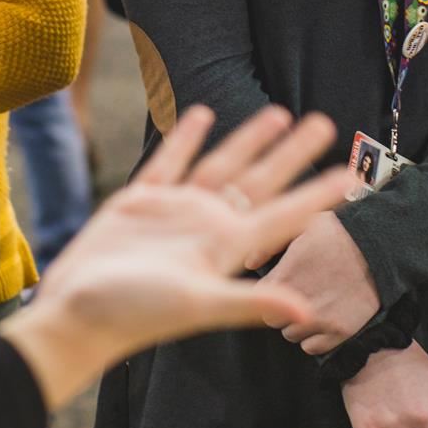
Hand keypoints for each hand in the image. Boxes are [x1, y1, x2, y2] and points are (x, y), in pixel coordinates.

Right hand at [0, 105, 357, 410]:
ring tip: (278, 113)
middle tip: (326, 123)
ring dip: (250, 140)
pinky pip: (171, 162)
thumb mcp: (197, 305)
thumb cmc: (135, 315)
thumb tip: (306, 311)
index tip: (351, 175)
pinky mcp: (140, 202)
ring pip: (222, 166)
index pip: (284, 216)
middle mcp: (208, 226)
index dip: (317, 195)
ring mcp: (176, 212)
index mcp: (227, 248)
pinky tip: (202, 115)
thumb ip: (249, 303)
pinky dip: (187, 138)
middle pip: (261, 181)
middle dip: (293, 153)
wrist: (75, 314)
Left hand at [258, 213, 378, 354]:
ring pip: (293, 335)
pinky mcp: (340, 331)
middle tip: (299, 298)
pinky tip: (325, 321)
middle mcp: (298, 301)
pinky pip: (313, 348)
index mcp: (284, 276)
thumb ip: (269, 247)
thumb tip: (248, 263)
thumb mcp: (301, 228)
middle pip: (273, 320)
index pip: (260, 297)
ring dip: (299, 326)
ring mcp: (320, 318)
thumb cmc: (339, 231)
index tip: (282, 287)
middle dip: (281, 311)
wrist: (379, 245)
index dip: (270, 292)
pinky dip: (316, 339)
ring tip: (314, 307)